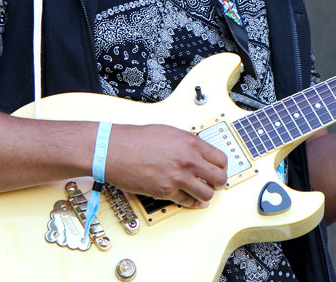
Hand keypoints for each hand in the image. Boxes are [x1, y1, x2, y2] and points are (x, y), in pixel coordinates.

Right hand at [104, 124, 227, 207]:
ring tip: (201, 191)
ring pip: (207, 193)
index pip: (221, 159)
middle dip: (218, 182)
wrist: (114, 150)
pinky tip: (191, 200)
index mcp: (191, 143)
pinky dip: (191, 202)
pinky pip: (186, 201)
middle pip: (219, 178)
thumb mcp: (169, 132)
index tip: (219, 169)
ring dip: (206, 194)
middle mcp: (188, 160)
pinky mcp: (166, 191)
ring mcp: (178, 177)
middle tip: (214, 183)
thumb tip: (198, 151)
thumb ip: (187, 143)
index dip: (222, 167)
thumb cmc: (136, 139)